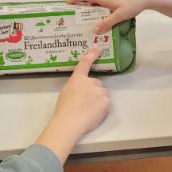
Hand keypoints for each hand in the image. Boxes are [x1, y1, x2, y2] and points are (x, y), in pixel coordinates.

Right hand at [35, 47, 109, 162]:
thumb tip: (81, 86)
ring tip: (88, 110)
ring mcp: (100, 91)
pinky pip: (106, 102)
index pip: (85, 63)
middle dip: (93, 90)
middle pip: (97, 83)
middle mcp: (91, 82)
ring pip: (102, 93)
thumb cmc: (64, 109)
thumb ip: (76, 84)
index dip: (92, 55)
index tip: (98, 49)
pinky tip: (93, 113)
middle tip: (85, 102)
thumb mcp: (66, 91)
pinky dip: (102, 107)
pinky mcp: (107, 101)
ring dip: (98, 98)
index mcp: (78, 78)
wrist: (70, 122)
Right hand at [68, 0, 163, 33]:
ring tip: (89, 17)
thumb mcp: (119, 16)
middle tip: (76, 13)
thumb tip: (95, 30)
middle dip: (82, 4)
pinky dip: (100, 6)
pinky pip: (105, 0)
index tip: (67, 3)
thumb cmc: (133, 5)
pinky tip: (104, 15)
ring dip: (92, 6)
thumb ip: (106, 23)